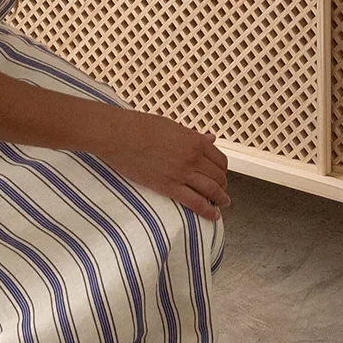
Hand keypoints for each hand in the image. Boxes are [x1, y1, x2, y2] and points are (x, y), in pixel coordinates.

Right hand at [105, 109, 230, 221]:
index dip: (223, 171)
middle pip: (218, 177)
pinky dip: (207, 211)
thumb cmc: (142, 126)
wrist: (119, 135)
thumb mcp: (173, 127)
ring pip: (211, 190)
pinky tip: (213, 215)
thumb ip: (193, 136)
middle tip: (222, 191)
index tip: (221, 175)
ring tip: (222, 204)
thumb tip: (210, 138)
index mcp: (195, 141)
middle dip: (223, 186)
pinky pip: (195, 202)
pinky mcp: (168, 187)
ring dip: (220, 199)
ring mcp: (182, 173)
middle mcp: (193, 158)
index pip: (220, 160)